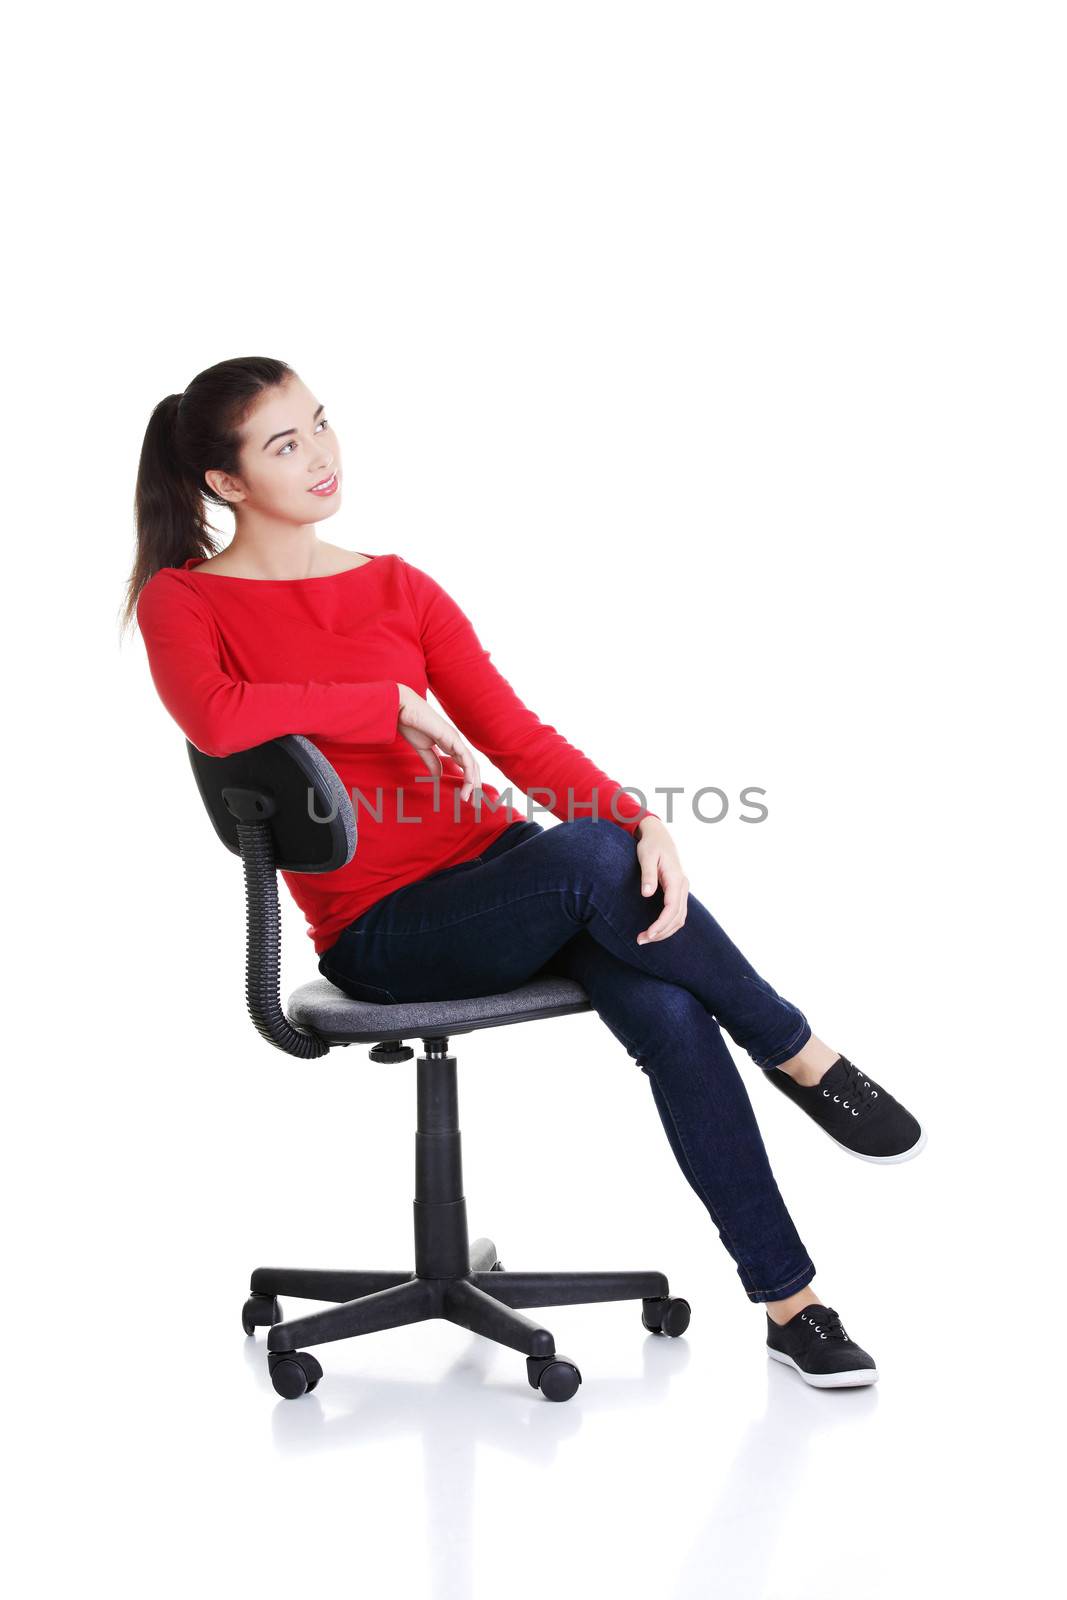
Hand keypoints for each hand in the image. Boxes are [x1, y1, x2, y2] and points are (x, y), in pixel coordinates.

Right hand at [396, 683, 481, 801]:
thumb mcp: (423, 749)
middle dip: (474, 785)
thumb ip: (432, 762)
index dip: (467, 781)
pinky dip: (469, 771)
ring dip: (473, 782)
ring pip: (471, 764)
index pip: (464, 765)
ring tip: (469, 797)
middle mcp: (455, 742)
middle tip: (473, 803)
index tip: (465, 798)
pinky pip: (465, 757)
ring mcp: (455, 739)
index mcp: (449, 744)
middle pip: (471, 766)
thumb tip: (439, 776)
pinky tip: (469, 783)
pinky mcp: (452, 738)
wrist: (402, 709)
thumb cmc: (410, 724)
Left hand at [634, 816, 688, 943]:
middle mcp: (683, 886)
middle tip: (640, 940)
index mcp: (676, 878)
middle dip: (661, 932)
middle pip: (677, 917)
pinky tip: (654, 930)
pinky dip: (668, 925)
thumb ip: (647, 875)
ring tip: (645, 938)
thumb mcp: (646, 856)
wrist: (659, 836)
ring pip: (679, 918)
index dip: (661, 924)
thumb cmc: (650, 845)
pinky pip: (677, 914)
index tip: (649, 934)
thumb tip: (647, 894)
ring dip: (665, 931)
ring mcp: (682, 889)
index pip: (672, 908)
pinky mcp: (678, 892)